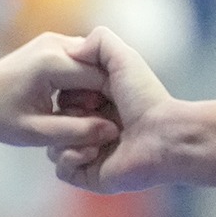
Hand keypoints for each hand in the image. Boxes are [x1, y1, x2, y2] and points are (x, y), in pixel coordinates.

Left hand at [0, 30, 120, 148]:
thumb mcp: (36, 133)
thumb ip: (76, 132)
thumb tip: (112, 131)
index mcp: (53, 62)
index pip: (103, 79)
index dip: (111, 105)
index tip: (110, 127)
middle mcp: (57, 42)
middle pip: (102, 68)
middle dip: (102, 96)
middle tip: (92, 123)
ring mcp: (55, 39)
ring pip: (95, 64)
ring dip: (93, 89)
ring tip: (76, 114)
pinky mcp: (53, 43)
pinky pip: (82, 62)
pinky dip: (83, 82)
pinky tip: (70, 103)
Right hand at [50, 27, 174, 192]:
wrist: (163, 136)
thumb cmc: (146, 98)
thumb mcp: (123, 58)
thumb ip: (98, 41)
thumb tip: (71, 50)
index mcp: (98, 105)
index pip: (62, 98)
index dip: (66, 93)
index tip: (86, 92)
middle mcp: (91, 129)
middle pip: (54, 121)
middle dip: (67, 115)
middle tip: (92, 112)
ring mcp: (88, 154)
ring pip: (52, 146)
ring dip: (71, 136)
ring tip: (101, 135)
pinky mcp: (87, 175)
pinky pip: (61, 169)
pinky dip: (73, 157)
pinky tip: (96, 151)